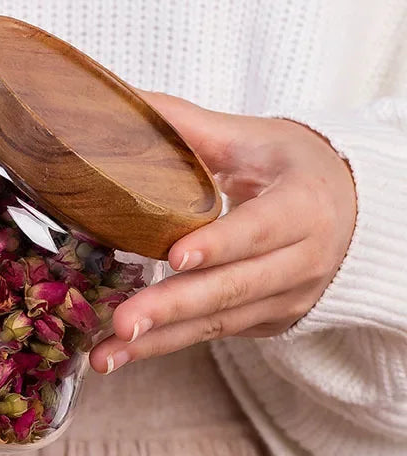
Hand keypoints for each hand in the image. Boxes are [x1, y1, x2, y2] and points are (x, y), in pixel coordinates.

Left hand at [90, 92, 356, 372]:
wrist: (348, 210)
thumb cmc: (292, 168)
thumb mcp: (250, 138)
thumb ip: (187, 125)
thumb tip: (121, 99)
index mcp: (302, 206)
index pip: (258, 229)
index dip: (219, 244)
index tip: (175, 256)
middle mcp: (301, 262)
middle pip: (233, 289)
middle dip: (174, 308)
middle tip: (122, 324)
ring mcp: (286, 298)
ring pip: (219, 323)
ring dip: (160, 342)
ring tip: (107, 356)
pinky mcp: (266, 320)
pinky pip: (216, 334)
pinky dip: (170, 344)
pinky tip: (126, 352)